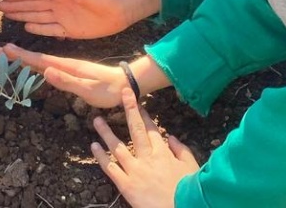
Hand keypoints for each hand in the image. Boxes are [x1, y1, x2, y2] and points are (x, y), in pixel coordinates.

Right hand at [0, 0, 159, 38]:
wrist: (121, 9)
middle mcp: (58, 4)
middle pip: (32, 5)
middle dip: (16, 5)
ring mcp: (63, 17)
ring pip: (38, 17)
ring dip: (23, 16)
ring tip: (8, 16)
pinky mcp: (70, 30)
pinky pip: (50, 29)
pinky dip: (38, 28)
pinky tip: (27, 26)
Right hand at [0, 45, 171, 107]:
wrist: (127, 85)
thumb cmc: (110, 90)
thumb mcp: (89, 88)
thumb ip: (67, 81)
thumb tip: (46, 71)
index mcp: (68, 66)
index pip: (40, 59)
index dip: (21, 56)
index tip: (4, 49)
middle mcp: (67, 64)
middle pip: (38, 58)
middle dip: (18, 54)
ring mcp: (70, 67)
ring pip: (43, 61)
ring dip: (26, 58)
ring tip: (11, 54)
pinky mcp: (74, 72)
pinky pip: (52, 66)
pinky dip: (39, 63)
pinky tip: (35, 65)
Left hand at [91, 88, 199, 207]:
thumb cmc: (189, 191)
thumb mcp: (192, 168)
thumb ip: (182, 151)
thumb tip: (172, 137)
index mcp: (163, 153)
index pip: (152, 129)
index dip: (144, 115)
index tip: (138, 103)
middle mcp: (147, 158)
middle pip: (135, 129)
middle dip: (129, 109)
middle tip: (123, 94)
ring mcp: (134, 170)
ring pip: (117, 147)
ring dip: (106, 132)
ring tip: (96, 119)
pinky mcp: (125, 185)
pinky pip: (110, 169)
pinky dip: (101, 157)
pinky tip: (93, 146)